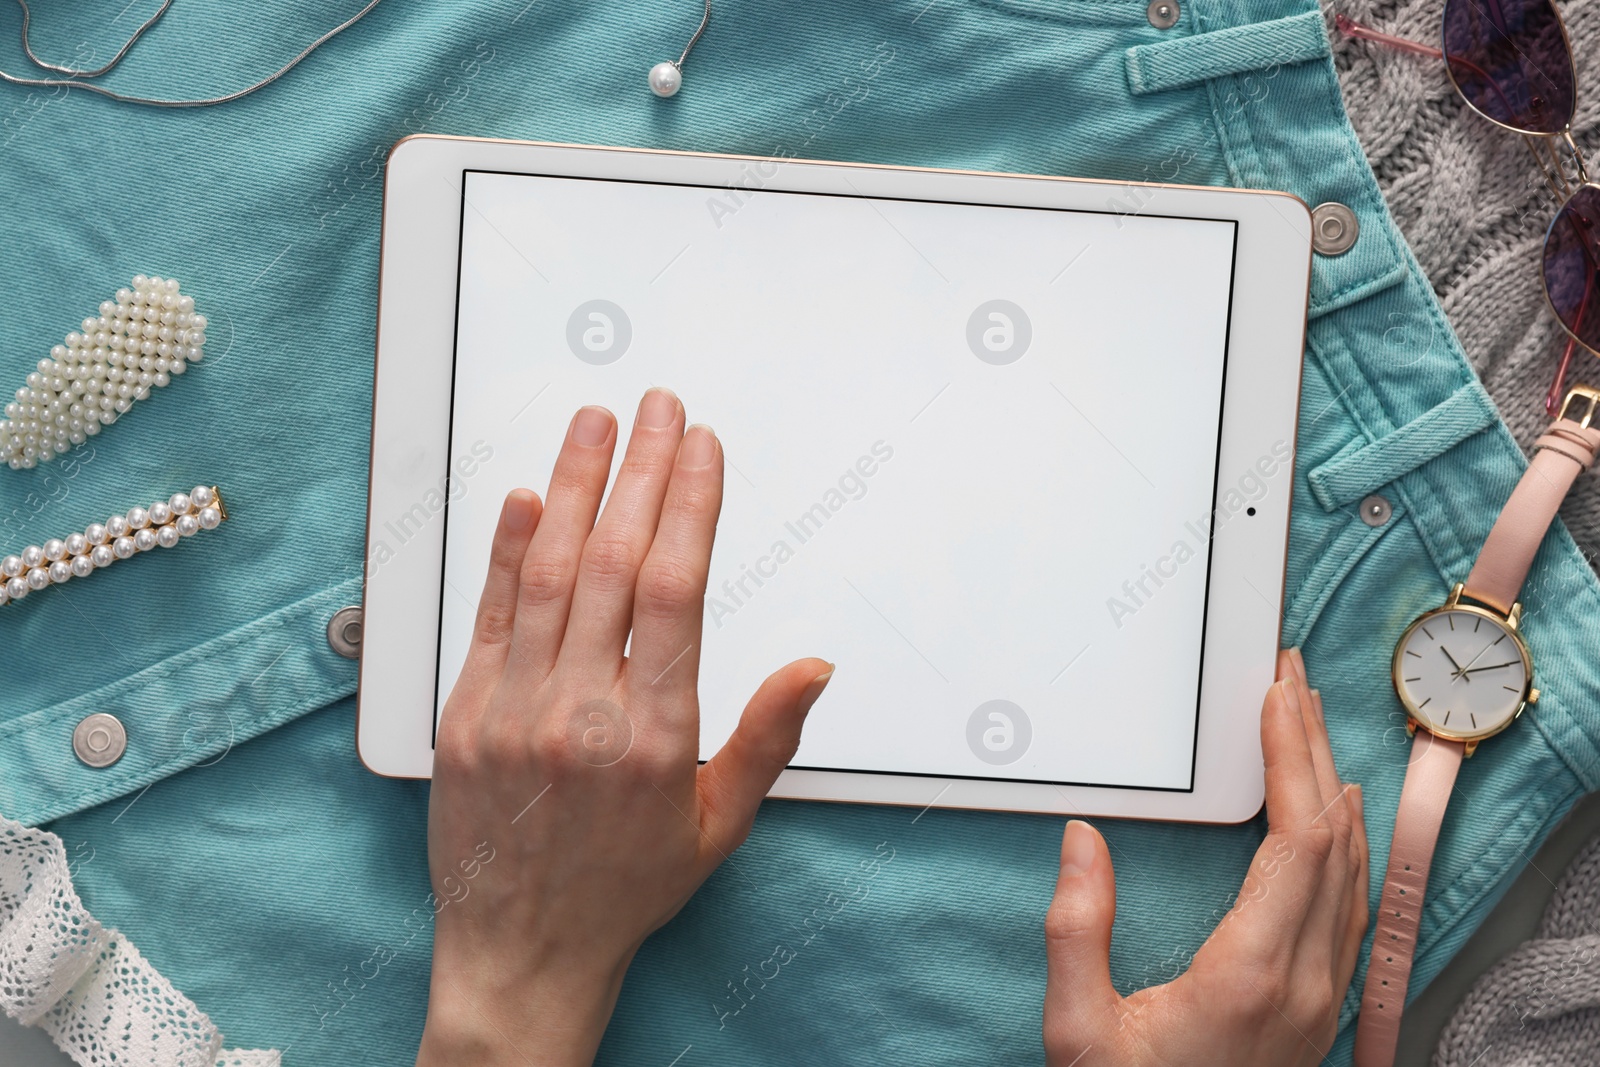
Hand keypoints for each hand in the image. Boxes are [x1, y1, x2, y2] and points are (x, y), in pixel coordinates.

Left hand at [415, 390, 833, 1066]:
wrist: (522, 952)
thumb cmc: (625, 888)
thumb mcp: (719, 825)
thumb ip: (767, 738)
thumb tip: (816, 665)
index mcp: (655, 736)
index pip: (676, 591)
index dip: (690, 505)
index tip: (702, 449)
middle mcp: (582, 714)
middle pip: (615, 564)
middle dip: (640, 472)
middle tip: (658, 407)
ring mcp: (514, 710)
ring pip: (548, 574)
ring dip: (574, 488)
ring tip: (596, 423)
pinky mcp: (464, 716)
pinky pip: (487, 617)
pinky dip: (505, 551)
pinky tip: (526, 497)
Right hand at [1042, 649, 1367, 1066]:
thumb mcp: (1079, 1033)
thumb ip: (1076, 931)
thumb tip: (1081, 840)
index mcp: (1253, 973)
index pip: (1298, 837)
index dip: (1292, 757)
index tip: (1274, 697)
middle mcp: (1306, 980)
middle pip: (1334, 839)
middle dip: (1314, 749)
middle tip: (1291, 681)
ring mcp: (1322, 997)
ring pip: (1351, 869)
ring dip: (1332, 787)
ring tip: (1308, 725)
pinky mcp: (1319, 1008)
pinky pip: (1350, 902)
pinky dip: (1343, 840)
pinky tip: (1333, 817)